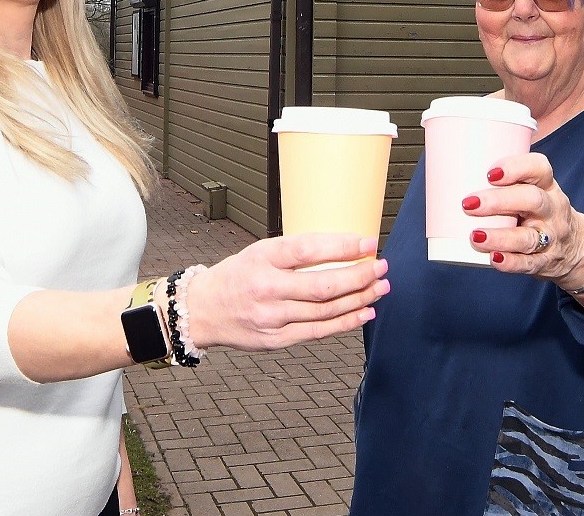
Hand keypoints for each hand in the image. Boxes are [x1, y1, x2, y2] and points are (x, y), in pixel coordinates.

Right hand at [184, 234, 388, 351]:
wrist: (202, 311)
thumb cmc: (236, 276)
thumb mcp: (257, 253)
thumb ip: (293, 253)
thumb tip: (342, 250)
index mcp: (260, 258)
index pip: (307, 250)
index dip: (341, 247)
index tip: (368, 243)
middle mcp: (266, 288)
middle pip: (322, 285)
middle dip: (360, 277)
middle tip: (382, 267)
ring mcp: (271, 318)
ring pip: (326, 310)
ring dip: (359, 298)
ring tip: (380, 287)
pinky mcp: (276, 340)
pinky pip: (318, 331)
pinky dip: (346, 322)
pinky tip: (365, 311)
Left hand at [461, 153, 583, 281]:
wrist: (576, 248)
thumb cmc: (539, 213)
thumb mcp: (532, 192)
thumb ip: (502, 185)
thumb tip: (447, 173)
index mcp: (546, 186)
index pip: (539, 168)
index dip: (515, 167)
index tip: (489, 173)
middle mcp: (552, 209)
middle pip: (531, 200)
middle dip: (498, 201)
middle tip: (468, 203)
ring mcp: (551, 237)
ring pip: (529, 236)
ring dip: (500, 237)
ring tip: (475, 236)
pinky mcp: (546, 262)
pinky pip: (529, 264)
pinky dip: (511, 263)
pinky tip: (493, 259)